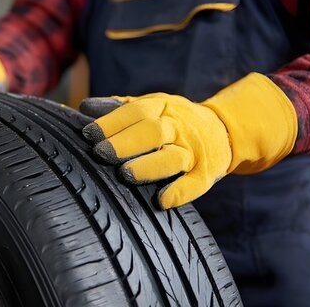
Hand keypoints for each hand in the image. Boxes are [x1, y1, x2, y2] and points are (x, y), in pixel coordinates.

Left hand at [79, 73, 297, 208]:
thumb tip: (84, 107)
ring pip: (174, 158)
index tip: (88, 134)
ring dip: (150, 166)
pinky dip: (181, 192)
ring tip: (126, 175)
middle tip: (101, 153)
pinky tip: (163, 200)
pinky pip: (196, 184)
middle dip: (126, 143)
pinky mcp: (206, 174)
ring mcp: (194, 151)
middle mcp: (180, 127)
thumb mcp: (151, 107)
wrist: (224, 131)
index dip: (112, 122)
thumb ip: (119, 109)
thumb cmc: (174, 121)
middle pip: (154, 132)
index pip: (136, 111)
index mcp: (163, 108)